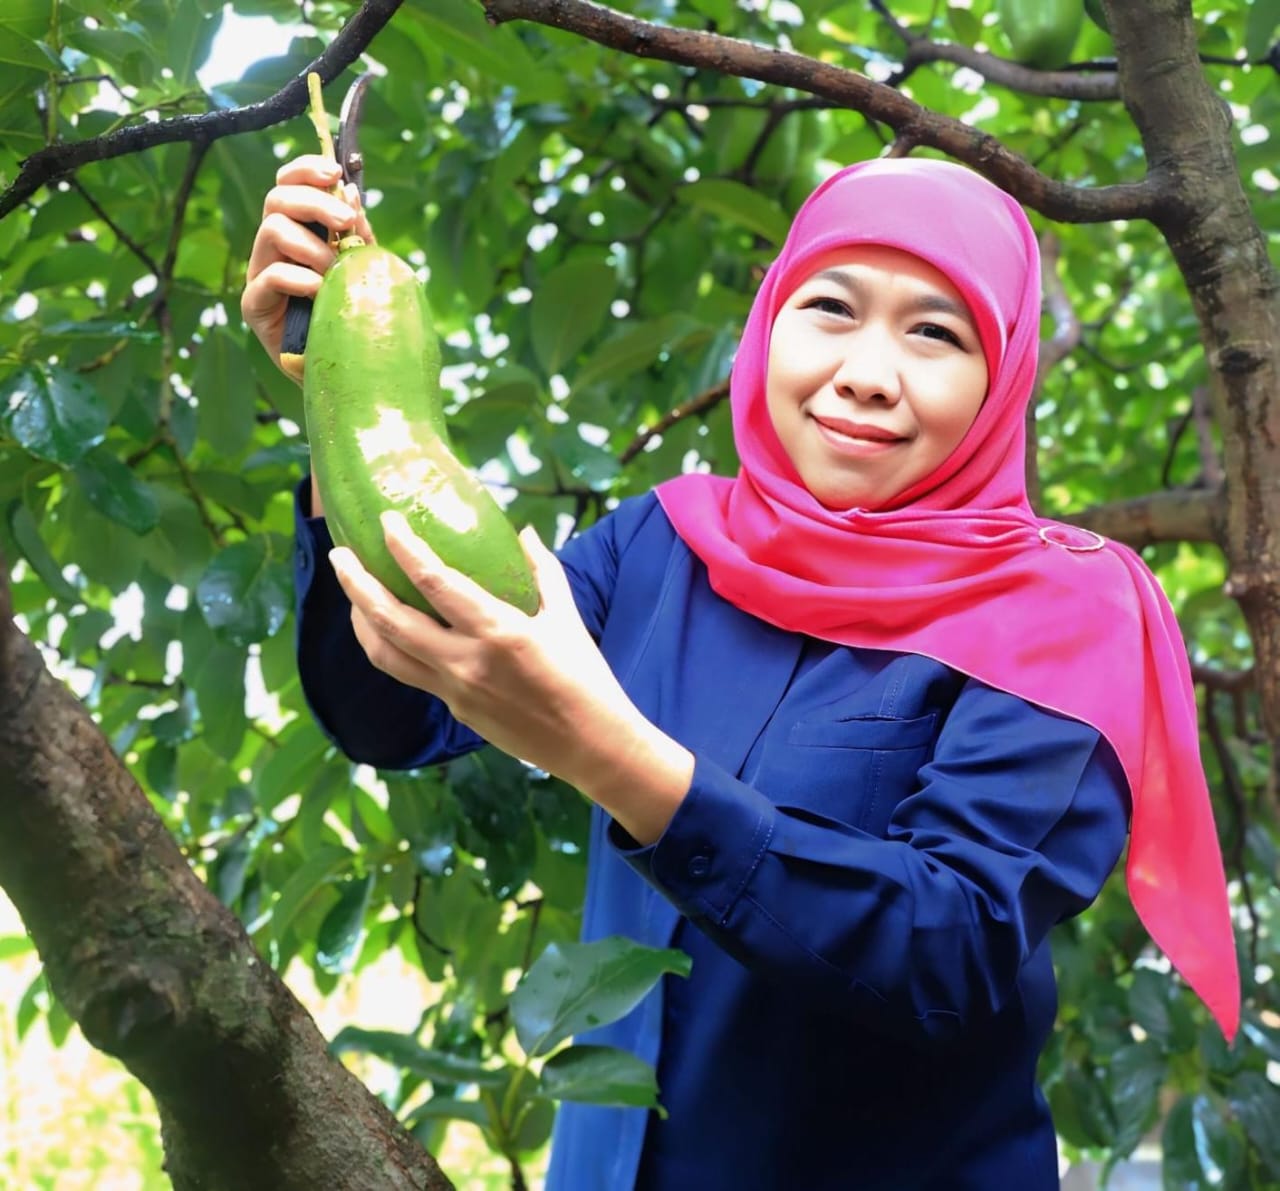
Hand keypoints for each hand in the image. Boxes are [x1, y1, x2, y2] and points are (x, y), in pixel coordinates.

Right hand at [240, 154, 374, 376]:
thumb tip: (352, 193)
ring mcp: (260, 275)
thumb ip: (356, 234)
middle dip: (315, 203)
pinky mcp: (255, 306)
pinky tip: (320, 292)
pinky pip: (270, 277)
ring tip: (334, 270)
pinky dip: (300, 278)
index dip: (306, 170)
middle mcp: (273, 248)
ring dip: (311, 245)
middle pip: (277, 200)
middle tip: (346, 222)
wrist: (342, 370)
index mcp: (296, 231)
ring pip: (271, 230)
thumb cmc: (350, 316)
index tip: (334, 171)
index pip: (288, 185)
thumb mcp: (360, 269)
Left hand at [328, 514, 693, 843]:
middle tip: (338, 554)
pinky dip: (389, 645)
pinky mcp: (453, 710)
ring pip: (386, 653)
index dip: (404, 549)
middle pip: (390, 620)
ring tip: (352, 591)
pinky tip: (387, 627)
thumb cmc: (585, 677)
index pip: (435, 583)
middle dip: (355, 584)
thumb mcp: (567, 617)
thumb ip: (542, 571)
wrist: (590, 746)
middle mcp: (467, 662)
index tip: (385, 522)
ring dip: (361, 619)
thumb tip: (521, 532)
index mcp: (499, 632)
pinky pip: (408, 672)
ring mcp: (454, 691)